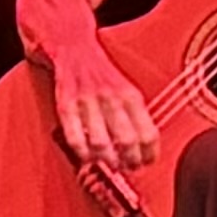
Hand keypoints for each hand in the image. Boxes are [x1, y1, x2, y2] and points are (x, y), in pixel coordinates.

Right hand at [48, 50, 162, 207]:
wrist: (74, 49)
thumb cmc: (102, 74)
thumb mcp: (127, 89)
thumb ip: (136, 116)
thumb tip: (145, 147)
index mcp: (130, 96)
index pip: (148, 133)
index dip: (150, 154)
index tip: (148, 162)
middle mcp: (111, 99)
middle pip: (127, 141)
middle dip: (130, 161)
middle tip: (129, 167)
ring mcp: (87, 102)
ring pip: (101, 143)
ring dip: (107, 160)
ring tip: (110, 164)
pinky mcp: (66, 105)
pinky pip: (75, 137)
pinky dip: (83, 153)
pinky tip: (88, 156)